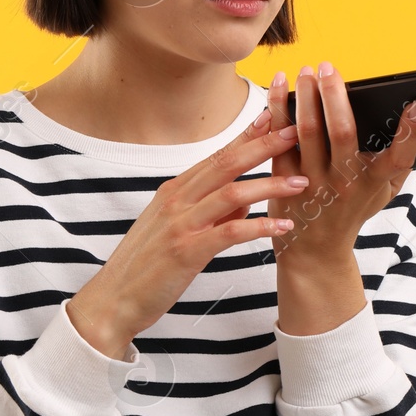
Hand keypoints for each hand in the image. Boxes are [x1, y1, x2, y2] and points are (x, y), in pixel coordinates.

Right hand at [66, 108, 308, 357]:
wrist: (114, 299)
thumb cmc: (146, 266)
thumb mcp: (175, 229)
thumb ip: (210, 212)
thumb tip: (244, 205)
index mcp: (175, 190)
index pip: (217, 154)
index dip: (247, 134)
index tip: (274, 116)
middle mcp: (177, 200)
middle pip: (227, 163)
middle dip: (264, 145)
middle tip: (296, 133)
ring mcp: (180, 224)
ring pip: (233, 193)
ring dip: (270, 185)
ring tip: (301, 183)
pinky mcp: (186, 251)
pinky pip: (230, 232)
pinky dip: (260, 227)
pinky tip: (282, 226)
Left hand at [265, 61, 415, 267]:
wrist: (315, 249)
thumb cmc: (353, 209)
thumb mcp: (383, 190)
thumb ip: (399, 157)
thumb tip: (414, 113)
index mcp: (374, 183)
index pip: (399, 158)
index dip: (411, 131)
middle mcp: (344, 182)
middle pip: (342, 133)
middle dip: (335, 95)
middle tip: (329, 67)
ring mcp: (312, 182)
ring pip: (307, 132)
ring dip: (305, 96)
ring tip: (305, 71)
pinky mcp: (283, 179)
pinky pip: (279, 138)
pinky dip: (277, 109)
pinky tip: (277, 86)